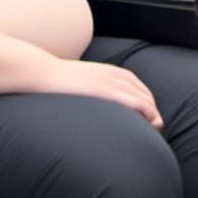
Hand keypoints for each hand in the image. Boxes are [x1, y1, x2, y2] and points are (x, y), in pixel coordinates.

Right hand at [40, 59, 163, 129]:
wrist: (41, 73)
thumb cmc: (52, 80)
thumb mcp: (74, 80)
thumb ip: (84, 87)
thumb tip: (81, 99)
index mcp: (105, 71)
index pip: (134, 84)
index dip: (144, 98)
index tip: (147, 113)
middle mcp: (111, 74)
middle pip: (141, 91)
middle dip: (151, 107)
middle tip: (155, 124)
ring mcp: (109, 82)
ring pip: (142, 96)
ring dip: (153, 110)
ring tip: (157, 125)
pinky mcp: (106, 91)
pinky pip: (134, 101)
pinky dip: (147, 110)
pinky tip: (152, 120)